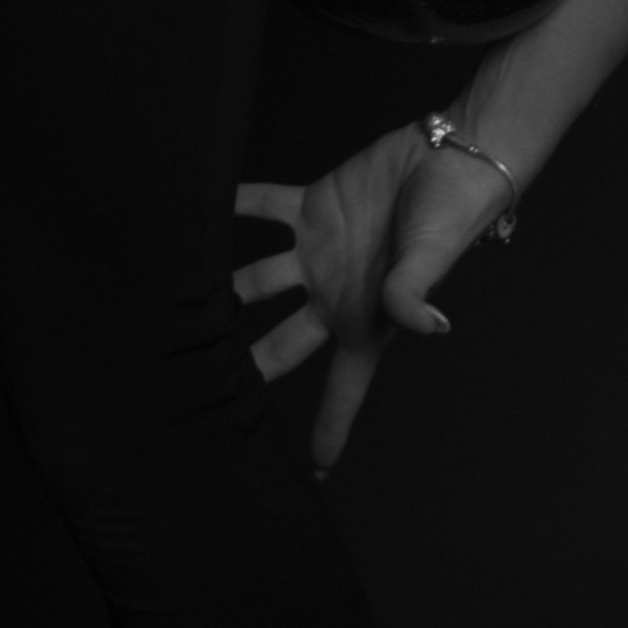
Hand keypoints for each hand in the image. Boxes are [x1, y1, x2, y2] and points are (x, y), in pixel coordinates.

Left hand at [231, 124, 518, 476]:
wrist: (452, 155)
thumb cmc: (452, 215)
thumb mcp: (432, 260)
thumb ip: (414, 294)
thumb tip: (428, 329)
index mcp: (367, 321)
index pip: (344, 389)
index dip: (329, 431)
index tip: (312, 473)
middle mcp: (336, 295)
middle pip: (279, 346)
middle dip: (244, 369)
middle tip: (197, 387)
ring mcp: (320, 253)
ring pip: (258, 281)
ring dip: (224, 286)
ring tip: (175, 298)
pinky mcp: (314, 207)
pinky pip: (264, 207)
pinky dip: (235, 203)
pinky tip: (199, 202)